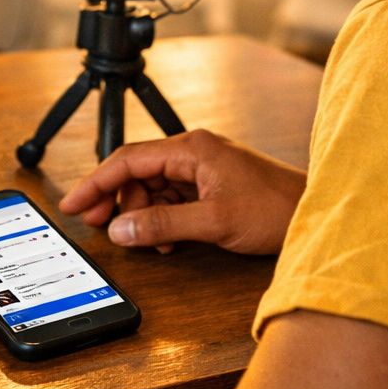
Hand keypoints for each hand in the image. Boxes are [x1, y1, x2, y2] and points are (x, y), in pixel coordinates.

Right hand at [58, 129, 305, 254]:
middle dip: (117, 202)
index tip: (73, 204)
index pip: (129, 160)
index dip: (96, 183)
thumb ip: (163, 224)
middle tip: (99, 227)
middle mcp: (194, 152)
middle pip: (137, 173)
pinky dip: (162, 219)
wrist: (314, 213)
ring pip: (153, 188)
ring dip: (142, 215)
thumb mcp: (214, 222)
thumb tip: (121, 229)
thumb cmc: (276, 208)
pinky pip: (171, 199)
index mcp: (192, 148)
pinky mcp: (210, 185)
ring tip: (146, 240)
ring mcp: (202, 169)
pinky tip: (167, 239)